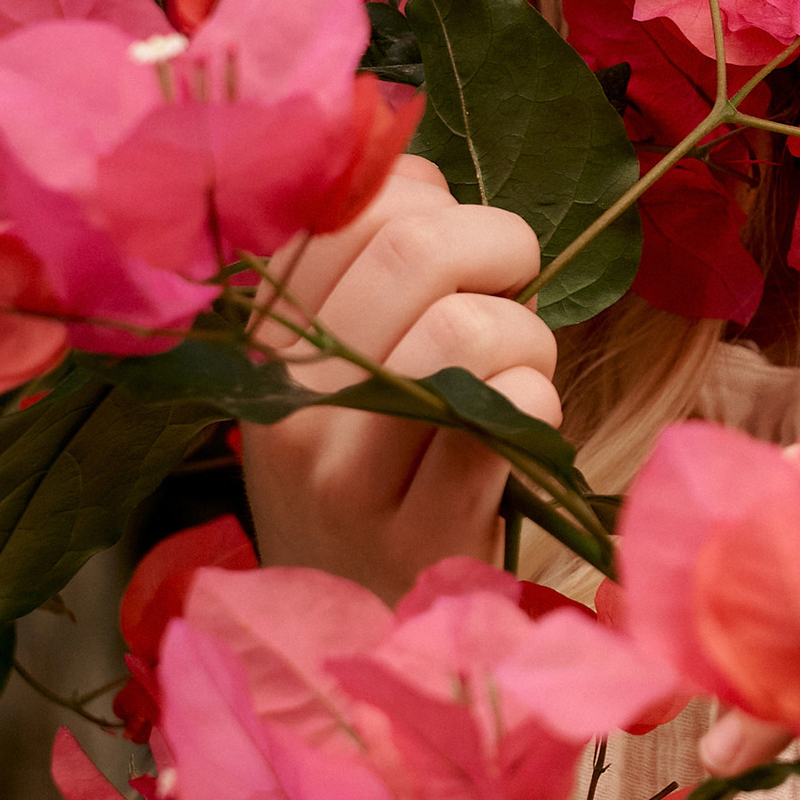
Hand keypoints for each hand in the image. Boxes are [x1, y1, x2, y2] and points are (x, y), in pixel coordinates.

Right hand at [245, 156, 561, 607]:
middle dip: (500, 247)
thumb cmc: (369, 475)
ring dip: (528, 335)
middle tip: (512, 291)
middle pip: (416, 246)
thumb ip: (363, 267)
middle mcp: (288, 403)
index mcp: (261, 344)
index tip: (452, 243)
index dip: (429, 196)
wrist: (357, 631)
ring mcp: (350, 476)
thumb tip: (423, 168)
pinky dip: (538, 402)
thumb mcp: (328, 370)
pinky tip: (520, 429)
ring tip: (516, 375)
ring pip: (469, 327)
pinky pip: (508, 414)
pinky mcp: (423, 533)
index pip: (348, 204)